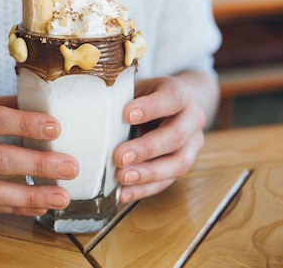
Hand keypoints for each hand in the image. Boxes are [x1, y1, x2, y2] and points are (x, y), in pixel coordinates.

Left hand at [113, 75, 206, 203]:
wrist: (168, 107)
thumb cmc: (143, 96)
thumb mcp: (134, 88)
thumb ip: (120, 97)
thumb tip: (90, 109)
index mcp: (180, 93)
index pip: (173, 98)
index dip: (152, 107)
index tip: (127, 115)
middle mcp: (192, 118)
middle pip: (176, 135)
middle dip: (147, 148)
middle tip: (119, 156)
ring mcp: (192, 144)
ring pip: (178, 163)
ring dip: (148, 173)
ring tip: (122, 177)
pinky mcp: (182, 164)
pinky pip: (168, 181)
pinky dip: (144, 189)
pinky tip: (123, 193)